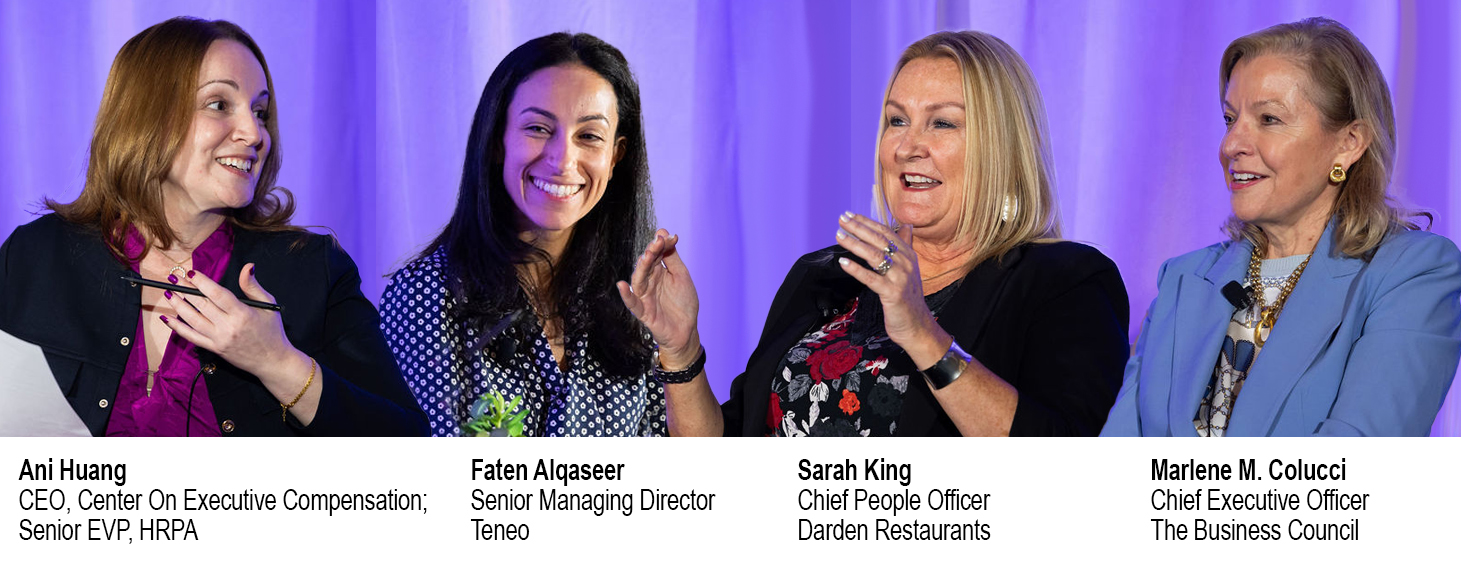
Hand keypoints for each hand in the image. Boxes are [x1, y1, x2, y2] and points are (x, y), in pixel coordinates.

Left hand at [160, 263, 300, 376]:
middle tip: (174, 278)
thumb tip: (247, 267)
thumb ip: (253, 286)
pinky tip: (168, 318)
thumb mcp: (268, 305)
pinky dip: (177, 328)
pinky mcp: (214, 349)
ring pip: (193, 320)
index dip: (202, 282)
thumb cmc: (272, 332)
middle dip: (186, 290)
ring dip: (178, 306)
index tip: (191, 273)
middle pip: (201, 305)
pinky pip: (192, 337)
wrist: (272, 361)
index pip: (217, 294)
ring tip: (169, 293)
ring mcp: (219, 339)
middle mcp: (229, 327)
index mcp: (243, 314)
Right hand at [617, 229, 700, 368]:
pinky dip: (626, 295)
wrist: (687, 330)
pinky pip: (632, 303)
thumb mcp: (681, 276)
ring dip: (641, 268)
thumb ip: (672, 257)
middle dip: (651, 253)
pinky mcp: (643, 311)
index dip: (662, 244)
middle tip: (657, 242)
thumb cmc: (684, 303)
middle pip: (646, 264)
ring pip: (638, 279)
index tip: (670, 236)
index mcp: (659, 271)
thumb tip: (666, 234)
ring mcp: (645, 296)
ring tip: (646, 257)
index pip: (656, 254)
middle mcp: (649, 281)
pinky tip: (622, 286)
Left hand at [834, 212, 949, 367]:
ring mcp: (900, 278)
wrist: (917, 325)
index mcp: (908, 254)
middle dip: (858, 228)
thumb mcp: (909, 268)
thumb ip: (906, 246)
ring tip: (839, 235)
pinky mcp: (893, 293)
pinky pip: (871, 278)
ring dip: (855, 244)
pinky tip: (843, 262)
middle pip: (879, 240)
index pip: (885, 232)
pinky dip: (856, 269)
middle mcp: (906, 263)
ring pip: (874, 256)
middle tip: (841, 219)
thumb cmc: (908, 297)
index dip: (867, 222)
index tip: (850, 215)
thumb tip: (907, 226)